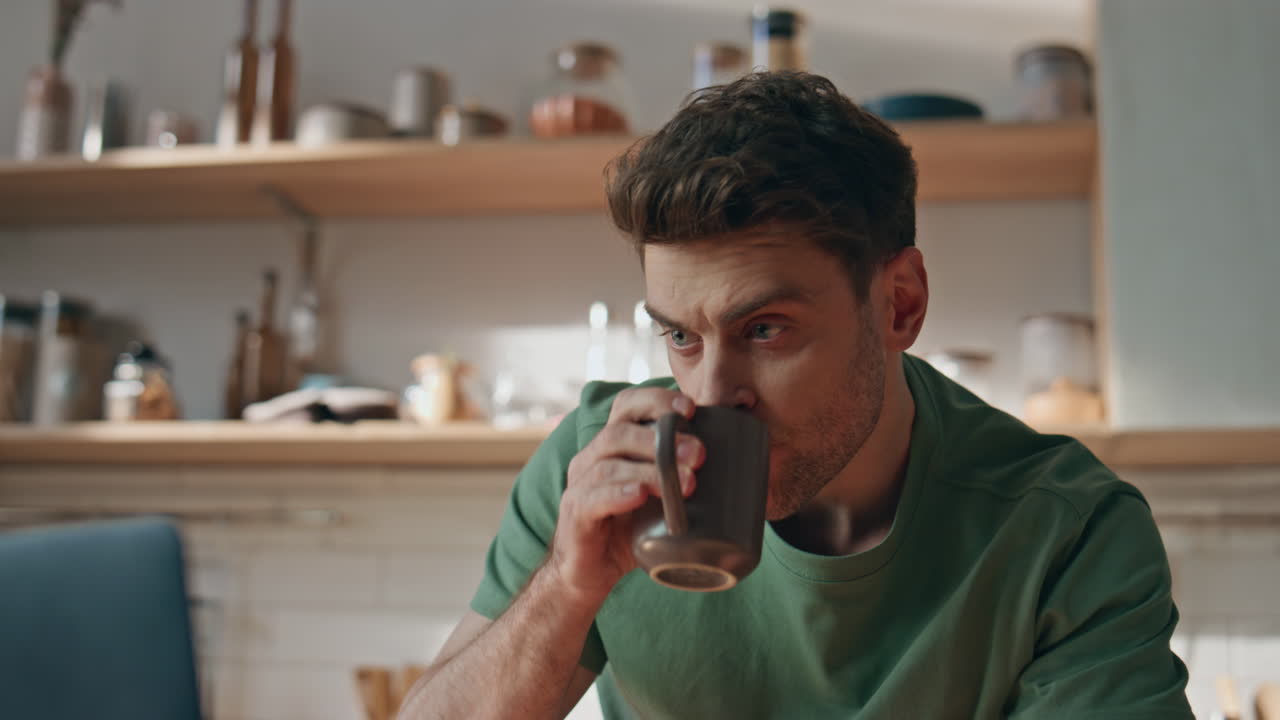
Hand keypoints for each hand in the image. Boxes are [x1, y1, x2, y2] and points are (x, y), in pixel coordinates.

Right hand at [548, 388, 704, 607]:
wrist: (591, 574)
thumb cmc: (631, 531)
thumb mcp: (662, 499)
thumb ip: (688, 477)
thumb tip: (752, 467)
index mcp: (613, 445)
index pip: (628, 405)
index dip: (657, 400)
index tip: (692, 408)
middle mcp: (592, 458)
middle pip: (621, 431)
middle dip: (664, 438)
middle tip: (701, 454)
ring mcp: (579, 485)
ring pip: (611, 465)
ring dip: (652, 470)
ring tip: (687, 483)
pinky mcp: (574, 514)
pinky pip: (592, 498)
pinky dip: (618, 494)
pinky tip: (640, 496)